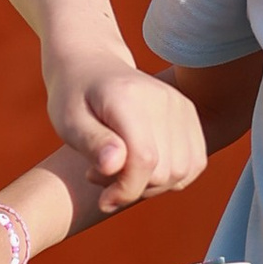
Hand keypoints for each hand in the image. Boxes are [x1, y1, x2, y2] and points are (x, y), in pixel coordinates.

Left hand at [40, 55, 206, 215]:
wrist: (91, 64)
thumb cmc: (74, 95)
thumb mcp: (68, 121)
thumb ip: (92, 143)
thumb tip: (114, 165)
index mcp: (128, 97)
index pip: (143, 159)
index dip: (126, 190)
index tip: (104, 199)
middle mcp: (163, 99)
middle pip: (165, 171)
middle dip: (134, 187)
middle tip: (102, 174)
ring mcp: (181, 105)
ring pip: (182, 172)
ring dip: (152, 185)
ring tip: (121, 170)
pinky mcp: (190, 114)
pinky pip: (194, 164)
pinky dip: (171, 177)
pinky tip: (143, 168)